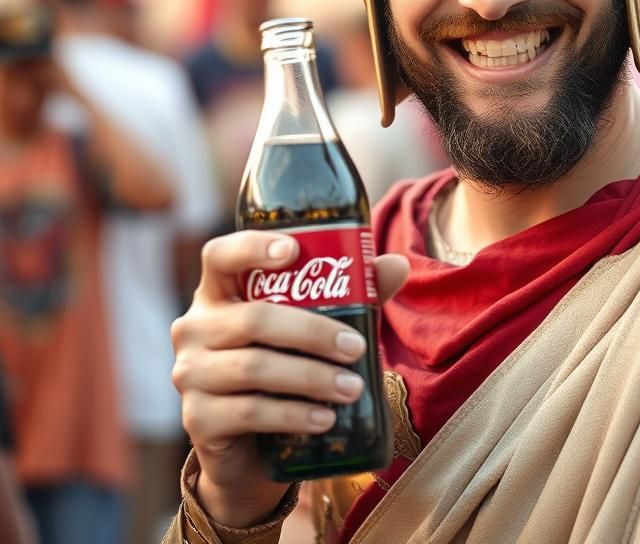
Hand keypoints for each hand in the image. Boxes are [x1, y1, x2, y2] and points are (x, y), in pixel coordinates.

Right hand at [171, 231, 408, 527]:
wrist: (250, 444)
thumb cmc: (283, 362)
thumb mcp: (311, 323)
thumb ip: (351, 293)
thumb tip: (397, 265)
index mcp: (219, 292)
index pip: (220, 256)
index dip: (251, 248)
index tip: (294, 250)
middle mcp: (194, 326)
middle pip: (253, 319)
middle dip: (312, 332)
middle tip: (355, 347)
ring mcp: (190, 373)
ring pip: (253, 368)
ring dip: (311, 378)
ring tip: (352, 387)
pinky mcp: (197, 419)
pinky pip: (248, 413)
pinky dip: (293, 414)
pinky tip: (325, 418)